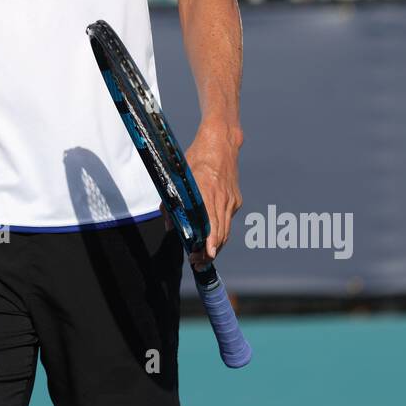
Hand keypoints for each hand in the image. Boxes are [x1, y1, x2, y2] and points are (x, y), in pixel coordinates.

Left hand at [182, 120, 242, 268]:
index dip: (208, 243)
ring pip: (225, 230)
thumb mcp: (178, 176)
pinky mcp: (236, 199)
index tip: (203, 256)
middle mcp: (222, 199)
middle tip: (197, 263)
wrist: (221, 142)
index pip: (211, 225)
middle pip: (220, 234)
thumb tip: (170, 226)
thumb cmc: (196, 157)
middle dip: (209, 252)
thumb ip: (171, 202)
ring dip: (215, 246)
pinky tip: (210, 238)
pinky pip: (227, 220)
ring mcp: (231, 200)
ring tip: (203, 257)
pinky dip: (220, 232)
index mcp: (206, 191)